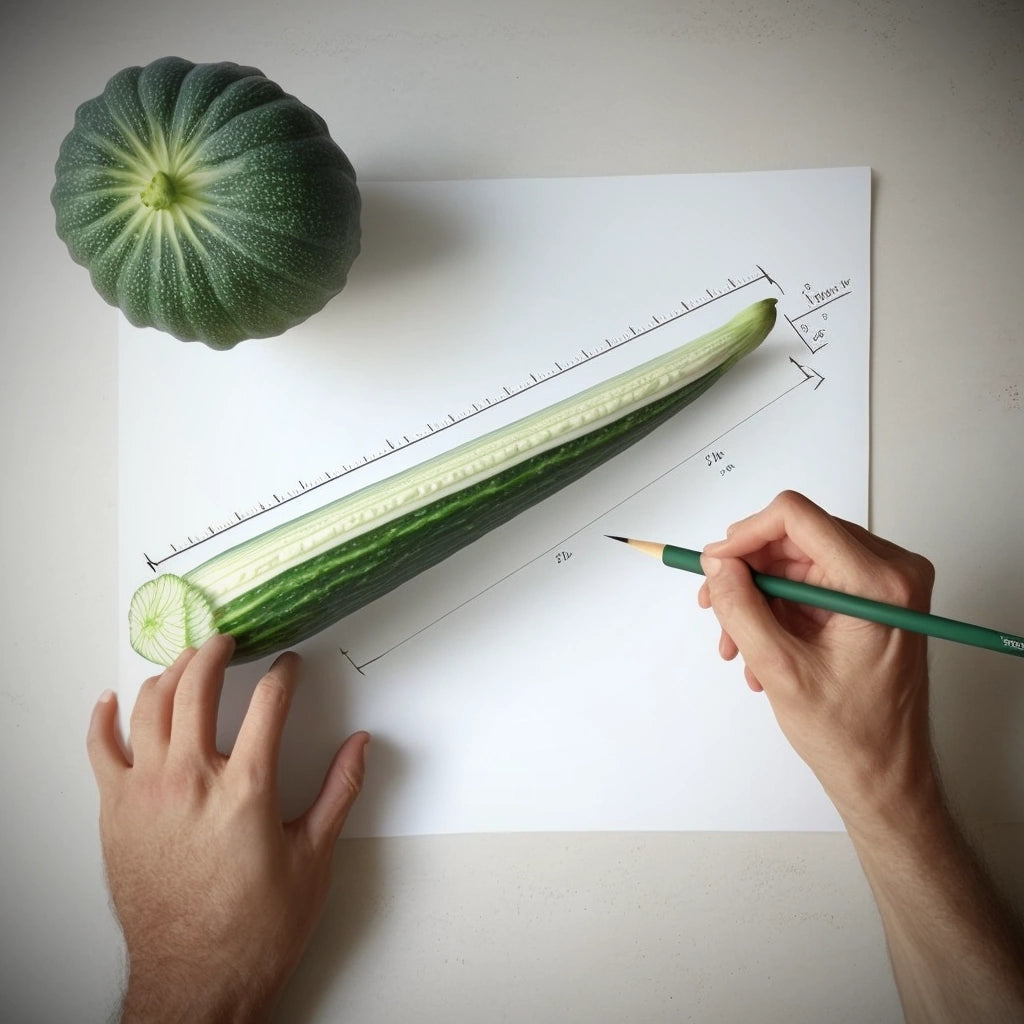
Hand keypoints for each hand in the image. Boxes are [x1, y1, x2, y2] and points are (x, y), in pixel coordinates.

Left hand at [87, 634, 368, 1023]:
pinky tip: (114, 700)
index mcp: (245, 788)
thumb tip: (361, 746)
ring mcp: (145, 793)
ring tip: (186, 661)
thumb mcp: (313, 859)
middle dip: (216, 652)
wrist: (194, 980)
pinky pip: (101, 750)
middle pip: (197, 687)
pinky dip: (105, 718)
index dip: (283, 674)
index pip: (267, 702)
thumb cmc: (254, 927)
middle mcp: (191, 780)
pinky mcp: (115, 813)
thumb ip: (339, 792)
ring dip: (169, 672)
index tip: (289, 665)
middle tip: (228, 641)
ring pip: (150, 706)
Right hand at [696, 490, 936, 835]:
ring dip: (756, 596)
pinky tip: (760, 648)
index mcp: (879, 583)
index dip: (745, 536)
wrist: (885, 773)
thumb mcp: (780, 669)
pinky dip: (776, 607)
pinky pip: (807, 579)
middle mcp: (891, 571)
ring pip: (795, 558)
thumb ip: (741, 609)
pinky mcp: (870, 595)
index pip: (797, 517)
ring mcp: (883, 582)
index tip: (714, 565)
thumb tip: (717, 564)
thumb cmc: (852, 734)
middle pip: (794, 536)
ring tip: (736, 643)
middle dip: (747, 573)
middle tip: (716, 608)